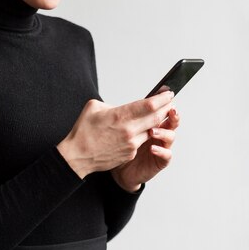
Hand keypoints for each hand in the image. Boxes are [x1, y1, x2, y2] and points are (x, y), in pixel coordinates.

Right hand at [56, 91, 174, 178]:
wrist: (77, 156)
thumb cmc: (83, 131)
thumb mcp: (94, 108)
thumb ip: (112, 105)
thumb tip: (123, 107)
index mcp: (120, 116)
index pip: (149, 105)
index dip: (162, 98)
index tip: (168, 93)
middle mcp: (129, 130)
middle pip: (156, 117)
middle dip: (166, 108)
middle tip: (171, 101)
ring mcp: (131, 144)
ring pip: (151, 130)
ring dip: (158, 122)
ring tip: (160, 114)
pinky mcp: (131, 153)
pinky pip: (141, 141)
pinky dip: (145, 133)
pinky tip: (144, 128)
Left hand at [111, 106, 179, 191]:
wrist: (119, 170)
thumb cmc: (119, 147)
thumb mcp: (118, 128)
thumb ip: (120, 116)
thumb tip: (111, 105)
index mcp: (150, 122)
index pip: (160, 109)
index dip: (164, 101)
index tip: (166, 93)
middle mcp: (158, 133)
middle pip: (171, 120)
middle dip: (172, 114)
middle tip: (170, 109)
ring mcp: (160, 147)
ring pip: (171, 136)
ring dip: (164, 132)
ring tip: (153, 131)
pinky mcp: (160, 161)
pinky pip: (166, 155)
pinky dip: (161, 151)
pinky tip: (152, 148)